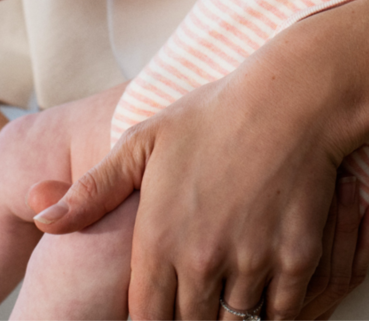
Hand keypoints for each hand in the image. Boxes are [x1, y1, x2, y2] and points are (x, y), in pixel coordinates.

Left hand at [31, 41, 368, 319]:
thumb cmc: (216, 114)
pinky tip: (272, 285)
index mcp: (160, 236)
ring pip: (238, 320)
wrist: (291, 96)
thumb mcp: (146, 140)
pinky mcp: (296, 257)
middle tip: (203, 290)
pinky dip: (278, 306)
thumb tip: (45, 221)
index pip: (146, 316)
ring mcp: (251, 261)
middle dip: (195, 314)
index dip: (156, 314)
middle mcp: (202, 258)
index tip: (167, 299)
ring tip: (235, 285)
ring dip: (235, 309)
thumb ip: (95, 189)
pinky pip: (284, 310)